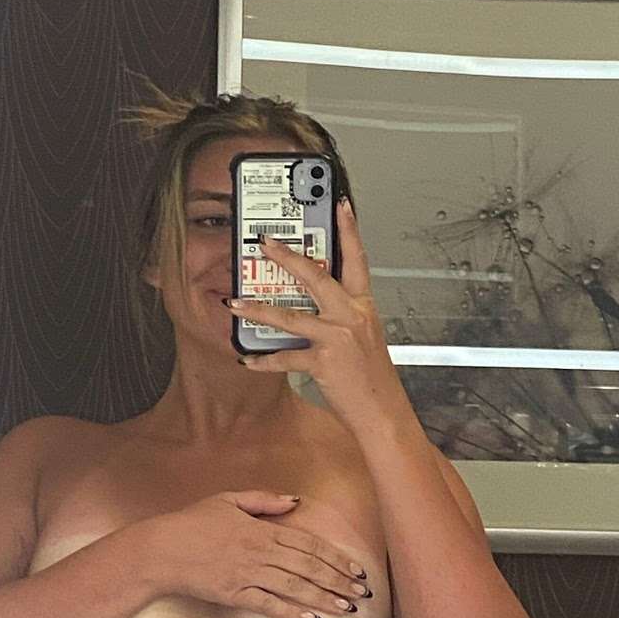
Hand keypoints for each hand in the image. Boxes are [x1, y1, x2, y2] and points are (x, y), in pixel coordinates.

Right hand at [140, 488, 371, 617]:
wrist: (160, 549)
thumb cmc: (192, 522)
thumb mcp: (227, 500)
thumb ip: (263, 501)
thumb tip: (295, 501)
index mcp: (261, 529)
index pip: (308, 544)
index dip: (336, 557)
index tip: (356, 569)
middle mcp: (259, 552)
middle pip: (308, 567)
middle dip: (339, 580)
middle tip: (363, 593)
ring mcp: (247, 574)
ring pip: (294, 587)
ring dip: (324, 598)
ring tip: (348, 608)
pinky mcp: (233, 595)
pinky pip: (268, 604)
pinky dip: (291, 613)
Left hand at [228, 198, 410, 432]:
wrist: (383, 412)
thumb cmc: (373, 378)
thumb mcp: (364, 337)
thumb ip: (343, 315)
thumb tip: (314, 302)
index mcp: (363, 307)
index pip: (358, 259)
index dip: (349, 230)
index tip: (339, 205)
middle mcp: (351, 317)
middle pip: (316, 276)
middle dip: (287, 257)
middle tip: (265, 243)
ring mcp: (337, 338)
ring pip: (290, 316)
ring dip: (258, 308)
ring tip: (235, 301)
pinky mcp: (324, 362)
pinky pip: (285, 357)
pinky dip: (264, 360)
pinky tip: (248, 358)